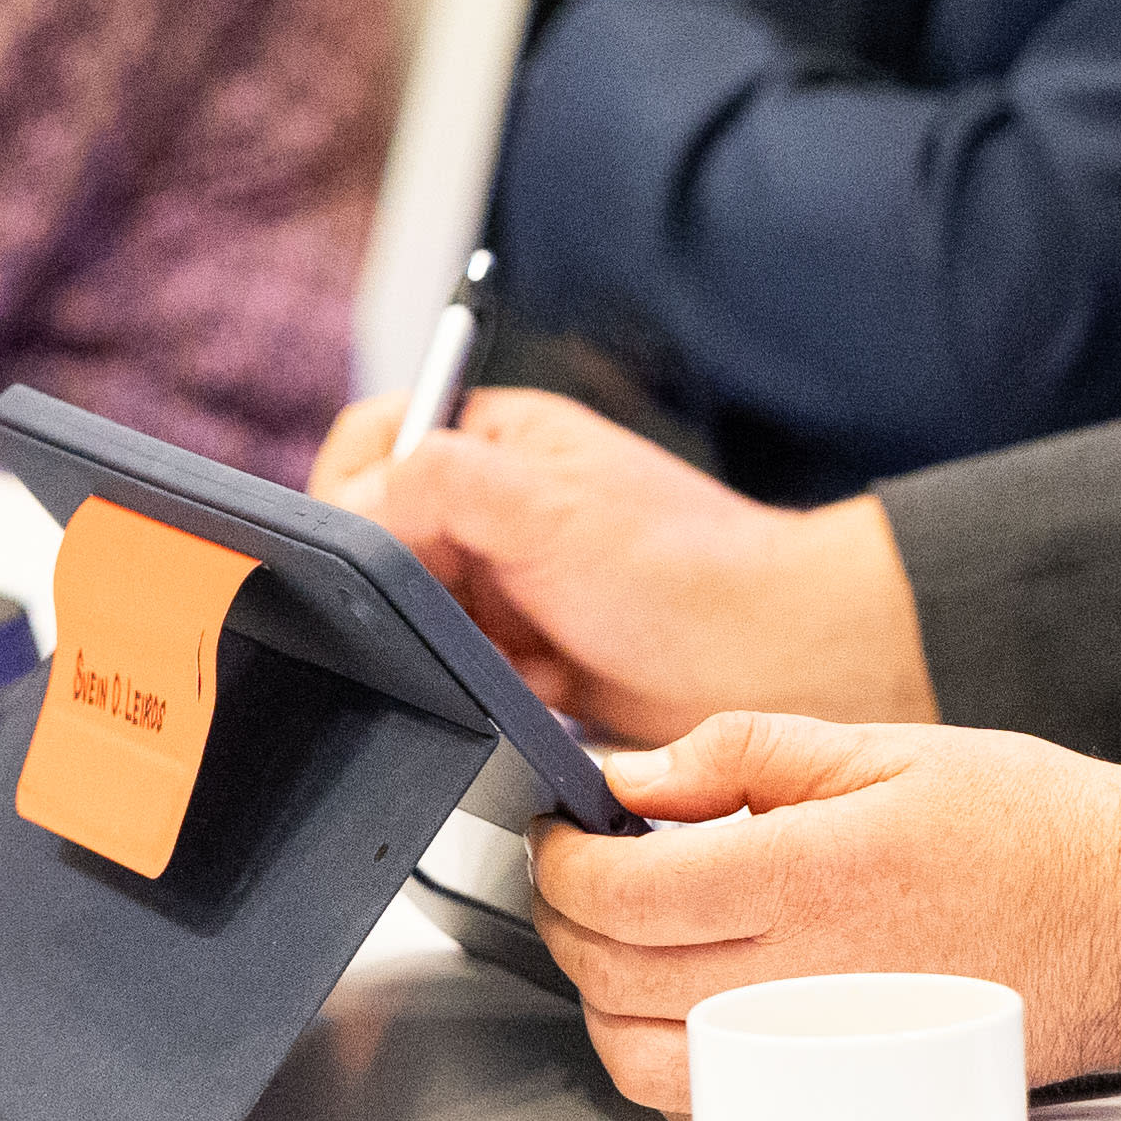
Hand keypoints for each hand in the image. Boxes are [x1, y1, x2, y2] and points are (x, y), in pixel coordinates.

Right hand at [314, 384, 930, 742]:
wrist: (770, 659)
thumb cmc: (682, 566)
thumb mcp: (541, 504)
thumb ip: (433, 485)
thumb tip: (351, 512)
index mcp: (496, 437)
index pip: (374, 442)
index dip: (354, 491)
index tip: (368, 545)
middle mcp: (495, 502)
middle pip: (383, 535)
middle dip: (407, 584)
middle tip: (452, 609)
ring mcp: (508, 580)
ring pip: (414, 611)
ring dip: (446, 641)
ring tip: (511, 647)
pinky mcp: (523, 651)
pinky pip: (456, 668)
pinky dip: (480, 683)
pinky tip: (534, 682)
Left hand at [529, 712, 1120, 1115]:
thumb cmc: (1029, 828)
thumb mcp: (884, 746)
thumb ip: (745, 752)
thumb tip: (631, 776)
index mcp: (815, 875)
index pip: (628, 892)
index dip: (564, 862)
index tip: (561, 831)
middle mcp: (810, 977)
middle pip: (618, 976)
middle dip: (568, 920)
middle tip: (577, 871)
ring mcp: (822, 1052)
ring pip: (646, 1062)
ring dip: (601, 1000)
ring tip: (618, 938)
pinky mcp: (842, 1098)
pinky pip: (712, 1106)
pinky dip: (663, 1060)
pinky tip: (680, 1001)